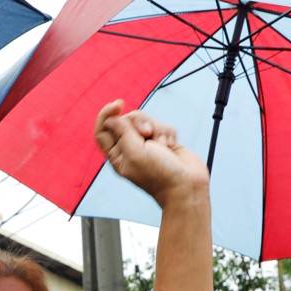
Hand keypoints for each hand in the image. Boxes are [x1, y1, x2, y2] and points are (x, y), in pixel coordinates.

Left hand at [94, 100, 208, 207]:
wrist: (187, 186)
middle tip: (147, 133)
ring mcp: (148, 145)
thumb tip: (111, 118)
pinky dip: (168, 133)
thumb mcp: (135, 152)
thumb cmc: (159, 174)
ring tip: (163, 144)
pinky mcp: (164, 142)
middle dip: (140, 121)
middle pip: (127, 120)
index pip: (103, 130)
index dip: (106, 114)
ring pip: (147, 121)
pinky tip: (172, 146)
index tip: (118, 104)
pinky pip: (163, 126)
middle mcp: (130, 149)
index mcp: (117, 155)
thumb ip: (122, 132)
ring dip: (157, 128)